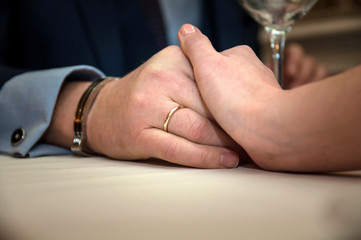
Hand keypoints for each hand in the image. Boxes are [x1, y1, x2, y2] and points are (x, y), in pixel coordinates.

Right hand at [84, 46, 240, 167]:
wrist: (103, 111)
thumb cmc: (145, 95)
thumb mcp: (169, 70)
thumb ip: (200, 73)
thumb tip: (243, 86)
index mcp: (174, 60)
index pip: (215, 83)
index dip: (237, 103)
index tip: (255, 115)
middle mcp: (161, 78)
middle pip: (210, 107)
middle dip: (234, 126)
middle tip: (255, 138)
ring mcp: (147, 106)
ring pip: (198, 129)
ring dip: (224, 144)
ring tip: (243, 152)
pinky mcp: (139, 134)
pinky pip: (180, 149)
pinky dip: (205, 157)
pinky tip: (224, 161)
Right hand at [178, 24, 360, 171]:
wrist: (267, 128)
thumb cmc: (237, 96)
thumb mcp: (207, 64)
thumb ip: (196, 46)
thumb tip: (186, 30)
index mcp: (241, 55)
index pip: (212, 60)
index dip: (198, 75)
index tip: (192, 88)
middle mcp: (255, 71)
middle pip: (223, 81)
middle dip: (211, 93)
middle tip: (201, 106)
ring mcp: (262, 94)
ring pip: (234, 100)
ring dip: (224, 109)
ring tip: (214, 120)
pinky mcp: (266, 115)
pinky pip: (244, 116)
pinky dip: (235, 122)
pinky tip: (228, 129)